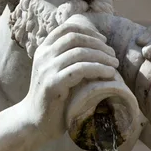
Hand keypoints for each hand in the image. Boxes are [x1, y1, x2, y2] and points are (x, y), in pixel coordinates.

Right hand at [21, 20, 118, 140]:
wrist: (35, 122)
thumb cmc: (53, 98)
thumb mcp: (57, 72)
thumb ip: (68, 59)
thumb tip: (97, 48)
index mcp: (43, 50)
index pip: (67, 28)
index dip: (88, 31)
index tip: (104, 40)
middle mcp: (43, 56)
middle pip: (75, 38)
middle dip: (98, 44)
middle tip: (113, 54)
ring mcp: (46, 69)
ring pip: (79, 52)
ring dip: (101, 56)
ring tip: (115, 65)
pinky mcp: (52, 84)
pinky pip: (80, 70)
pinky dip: (98, 69)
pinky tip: (109, 74)